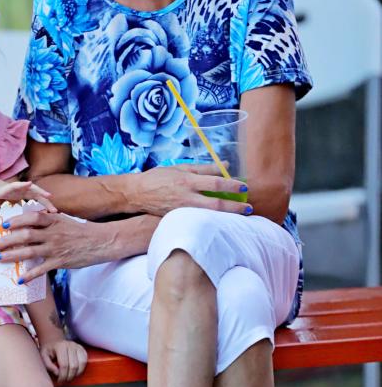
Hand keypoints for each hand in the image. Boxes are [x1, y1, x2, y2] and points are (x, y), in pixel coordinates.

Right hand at [0, 169, 56, 211]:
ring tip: (49, 196)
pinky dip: (23, 184)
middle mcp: (17, 192)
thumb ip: (5, 215)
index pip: (34, 203)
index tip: (53, 216)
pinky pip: (15, 185)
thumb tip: (8, 228)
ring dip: (40, 192)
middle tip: (57, 211)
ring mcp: (12, 188)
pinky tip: (30, 184)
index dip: (43, 208)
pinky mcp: (4, 187)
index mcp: (17, 197)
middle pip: (36, 196)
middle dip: (46, 204)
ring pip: (29, 189)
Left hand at [0, 211, 98, 280]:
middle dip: (6, 240)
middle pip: (25, 235)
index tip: (3, 225)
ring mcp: (56, 248)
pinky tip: (19, 279)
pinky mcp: (60, 262)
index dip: (15, 221)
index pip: (30, 218)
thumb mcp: (64, 220)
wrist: (101, 242)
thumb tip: (32, 216)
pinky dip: (29, 275)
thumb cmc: (81, 231)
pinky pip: (41, 269)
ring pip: (29, 251)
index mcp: (53, 220)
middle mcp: (52, 234)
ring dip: (11, 255)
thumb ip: (48, 219)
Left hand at [39, 338, 86, 383]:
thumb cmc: (48, 351)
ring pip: (82, 363)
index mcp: (60, 347)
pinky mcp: (82, 349)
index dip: (62, 376)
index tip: (59, 381)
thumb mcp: (43, 357)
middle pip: (74, 365)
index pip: (64, 365)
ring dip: (77, 373)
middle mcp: (71, 345)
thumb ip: (48, 365)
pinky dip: (82, 368)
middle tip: (64, 380)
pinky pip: (85, 360)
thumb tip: (57, 373)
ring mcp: (77, 346)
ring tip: (70, 377)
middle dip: (69, 376)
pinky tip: (75, 372)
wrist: (53, 342)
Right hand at [130, 164, 249, 216]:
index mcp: (188, 181)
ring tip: (240, 215)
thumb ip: (203, 168)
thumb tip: (225, 165)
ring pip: (210, 215)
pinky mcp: (179, 219)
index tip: (243, 186)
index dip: (232, 185)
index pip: (215, 183)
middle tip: (248, 208)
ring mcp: (183, 210)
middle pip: (216, 204)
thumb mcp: (181, 168)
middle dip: (235, 207)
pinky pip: (199, 220)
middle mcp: (187, 197)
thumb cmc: (159, 177)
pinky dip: (213, 221)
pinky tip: (222, 221)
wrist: (138, 193)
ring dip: (227, 216)